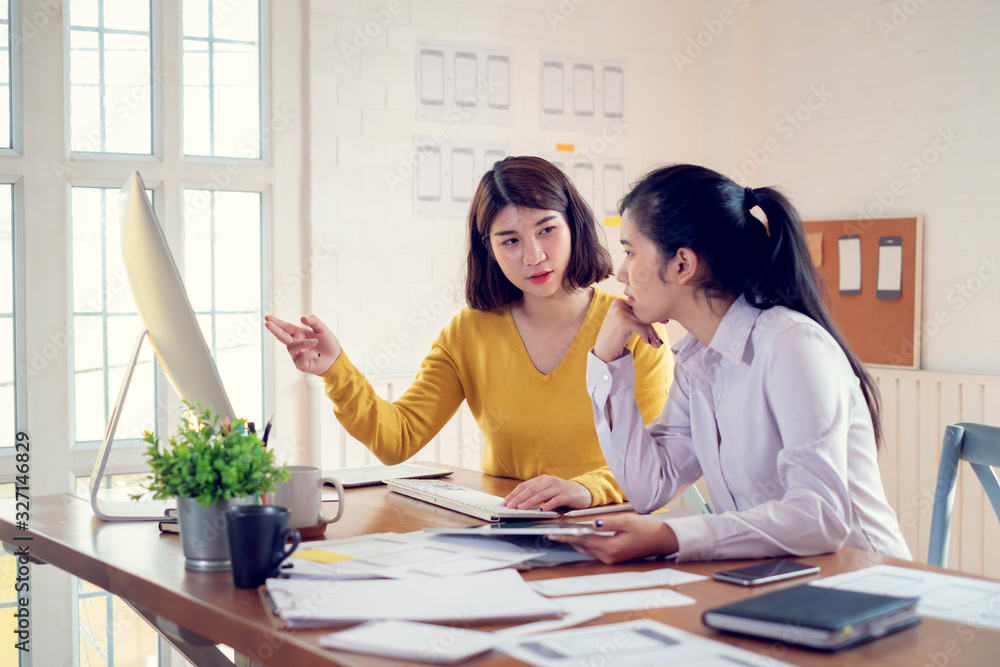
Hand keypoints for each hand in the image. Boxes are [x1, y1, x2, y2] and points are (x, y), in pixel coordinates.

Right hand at [264, 314, 340, 375]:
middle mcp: (296, 344)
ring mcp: (297, 355)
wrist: (336, 358)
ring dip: (303, 343)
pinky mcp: (300, 365)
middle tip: (267, 324)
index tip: (267, 317)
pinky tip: (316, 355)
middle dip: (275, 330)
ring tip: (315, 342)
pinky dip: (309, 355)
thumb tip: (302, 318)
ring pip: (291, 347)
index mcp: (299, 334)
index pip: (286, 327)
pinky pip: (300, 358)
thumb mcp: (323, 329)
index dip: (277, 323)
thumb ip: (314, 322)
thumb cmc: (328, 343)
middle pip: (282, 337)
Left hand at [503, 475, 591, 510]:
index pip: (525, 486)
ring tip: (521, 508)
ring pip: (541, 495)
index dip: (515, 493)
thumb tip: (518, 503)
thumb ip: (536, 494)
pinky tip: (541, 510)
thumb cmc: (562, 493)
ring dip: (529, 502)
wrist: (583, 491)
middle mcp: (549, 481)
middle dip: (519, 498)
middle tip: (510, 506)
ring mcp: (558, 487)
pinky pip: (555, 500)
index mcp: (543, 479)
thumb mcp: (548, 491)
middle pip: (531, 490)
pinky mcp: (567, 495)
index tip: (506, 501)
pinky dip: (548, 505)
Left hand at [550, 514, 678, 563]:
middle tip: (551, 533)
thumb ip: (608, 522)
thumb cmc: (646, 529)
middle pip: (582, 547)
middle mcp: (608, 557)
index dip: (566, 536)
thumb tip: (592, 524)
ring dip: (574, 542)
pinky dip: (584, 544)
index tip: (553, 534)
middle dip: (567, 540)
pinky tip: (578, 537)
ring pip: (586, 550)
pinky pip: (593, 551)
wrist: (661, 540)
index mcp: (611, 548)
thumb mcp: (627, 521)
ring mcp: (610, 559)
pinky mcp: (612, 558)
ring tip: (560, 534)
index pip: (583, 541)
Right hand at [593, 299, 662, 362]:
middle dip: (653, 328)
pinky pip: (640, 327)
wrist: (605, 349)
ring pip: (643, 322)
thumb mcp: (628, 321)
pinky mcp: (621, 321)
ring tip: (656, 344)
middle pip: (642, 315)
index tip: (665, 322)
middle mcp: (618, 304)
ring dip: (652, 335)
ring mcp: (619, 311)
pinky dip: (646, 335)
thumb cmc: (618, 335)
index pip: (640, 308)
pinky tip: (647, 342)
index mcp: (619, 301)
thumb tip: (663, 316)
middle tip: (660, 340)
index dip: (653, 316)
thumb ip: (639, 315)